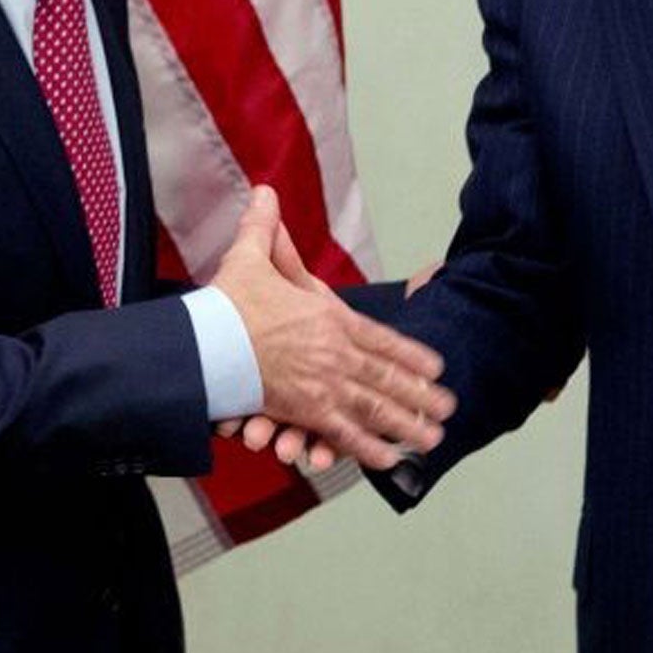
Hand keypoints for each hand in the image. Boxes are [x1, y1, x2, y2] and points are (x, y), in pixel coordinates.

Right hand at [209, 186, 453, 469]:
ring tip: (434, 438)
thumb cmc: (227, 304)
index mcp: (329, 318)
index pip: (381, 338)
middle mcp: (335, 353)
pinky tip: (391, 460)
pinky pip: (343, 433)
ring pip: (375, 408)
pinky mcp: (303, 411)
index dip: (411, 354)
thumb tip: (265, 192)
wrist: (203, 342)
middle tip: (449, 409)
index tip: (437, 366)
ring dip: (407, 424)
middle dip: (421, 394)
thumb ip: (264, 229)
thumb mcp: (249, 259)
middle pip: (388, 378)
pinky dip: (368, 448)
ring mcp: (323, 385)